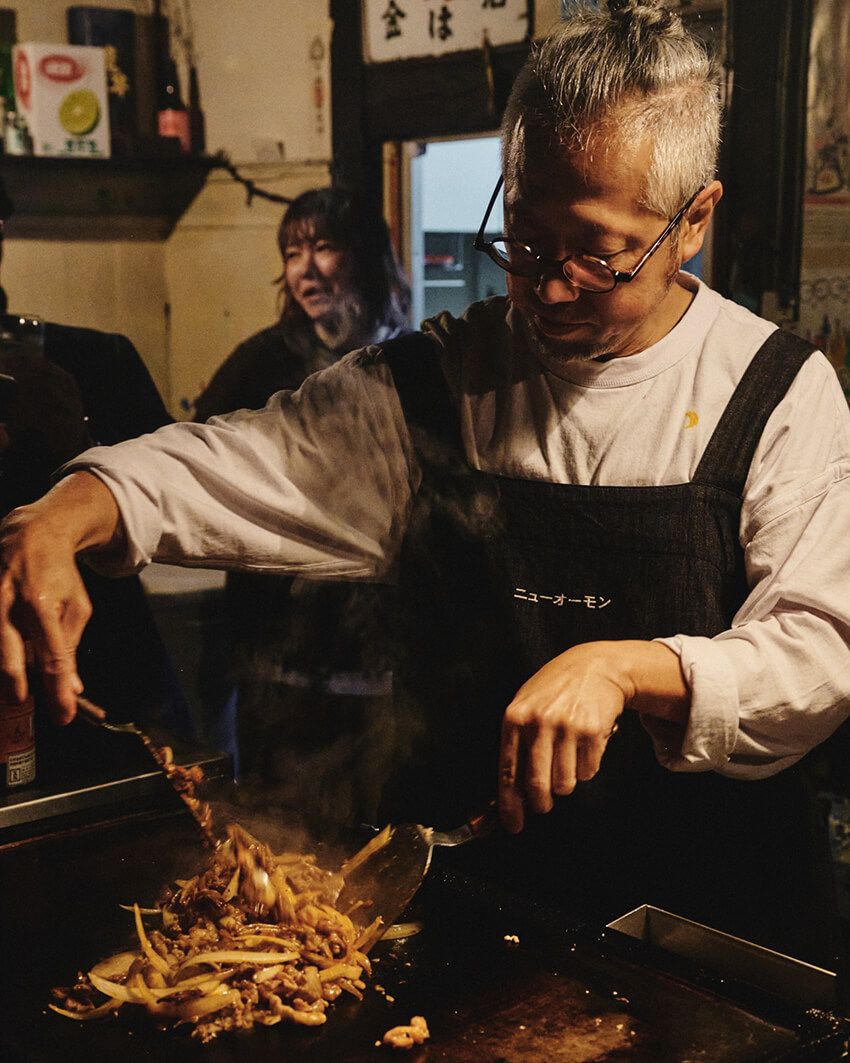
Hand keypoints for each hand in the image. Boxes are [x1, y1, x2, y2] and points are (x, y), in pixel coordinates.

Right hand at [0, 502, 90, 721]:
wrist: (30, 535)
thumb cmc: (58, 575)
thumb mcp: (77, 606)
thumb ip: (70, 646)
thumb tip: (71, 686)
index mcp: (41, 605)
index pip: (52, 658)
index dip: (58, 691)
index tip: (64, 716)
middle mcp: (9, 603)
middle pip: (10, 658)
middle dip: (18, 688)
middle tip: (26, 705)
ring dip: (5, 672)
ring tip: (13, 689)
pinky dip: (0, 654)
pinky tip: (8, 664)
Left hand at [498, 640, 688, 832]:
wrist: (594, 666)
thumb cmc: (555, 690)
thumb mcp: (526, 706)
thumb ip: (517, 744)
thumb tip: (513, 791)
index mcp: (515, 719)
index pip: (508, 772)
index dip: (510, 805)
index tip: (514, 825)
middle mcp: (538, 723)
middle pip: (538, 786)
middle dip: (542, 803)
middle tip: (545, 803)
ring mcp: (566, 727)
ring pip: (565, 783)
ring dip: (567, 781)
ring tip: (568, 757)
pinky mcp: (592, 732)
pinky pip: (588, 771)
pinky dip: (587, 766)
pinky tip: (585, 745)